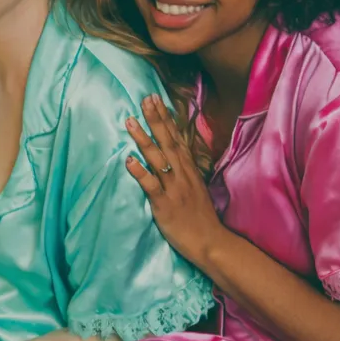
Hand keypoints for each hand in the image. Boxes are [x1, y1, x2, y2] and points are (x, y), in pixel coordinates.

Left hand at [125, 95, 227, 267]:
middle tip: (144, 99)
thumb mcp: (196, 186)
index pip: (177, 138)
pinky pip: (151, 185)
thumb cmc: (200, 216)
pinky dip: (140, 172)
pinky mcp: (165, 204)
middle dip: (155, 120)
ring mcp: (174, 188)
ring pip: (157, 159)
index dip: (166, 118)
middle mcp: (182, 174)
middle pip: (167, 142)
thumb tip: (173, 153)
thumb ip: (184, 169)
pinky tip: (128, 160)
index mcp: (189, 169)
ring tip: (130, 122)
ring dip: (143, 139)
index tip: (156, 99)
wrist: (211, 241)